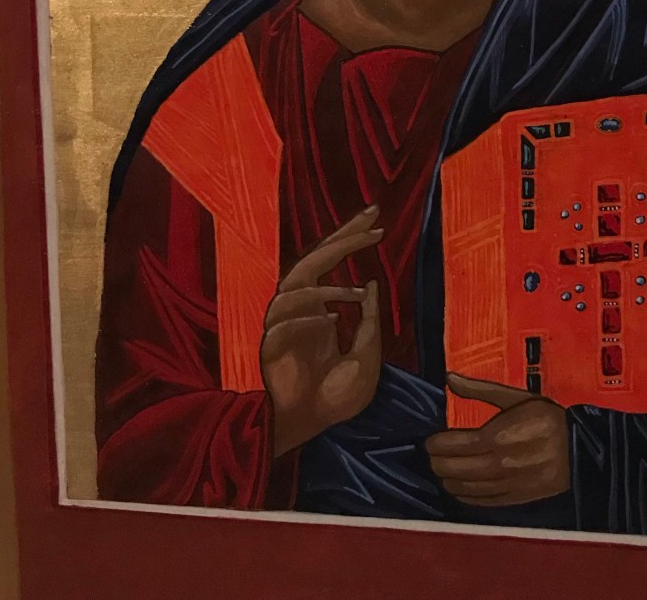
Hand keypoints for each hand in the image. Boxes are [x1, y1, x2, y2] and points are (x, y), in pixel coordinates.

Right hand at [260, 205, 382, 456]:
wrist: (314, 428)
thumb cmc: (338, 396)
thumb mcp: (367, 356)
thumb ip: (369, 321)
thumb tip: (370, 283)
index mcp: (318, 307)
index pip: (329, 260)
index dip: (349, 236)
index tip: (375, 219)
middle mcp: (298, 310)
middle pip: (310, 260)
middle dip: (341, 238)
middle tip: (370, 220)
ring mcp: (281, 327)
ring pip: (291, 287)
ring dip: (323, 287)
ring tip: (355, 295)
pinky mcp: (270, 350)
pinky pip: (281, 325)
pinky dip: (306, 320)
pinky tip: (331, 323)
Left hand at [424, 373, 570, 506]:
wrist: (578, 449)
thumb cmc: (547, 418)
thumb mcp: (517, 397)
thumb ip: (481, 390)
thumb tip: (450, 378)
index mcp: (499, 435)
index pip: (456, 445)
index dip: (438, 445)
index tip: (430, 442)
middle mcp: (500, 463)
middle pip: (457, 469)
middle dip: (438, 463)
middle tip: (432, 456)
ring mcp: (507, 484)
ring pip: (467, 488)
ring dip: (449, 481)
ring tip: (441, 472)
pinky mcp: (515, 498)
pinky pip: (483, 501)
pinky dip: (466, 497)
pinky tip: (458, 489)